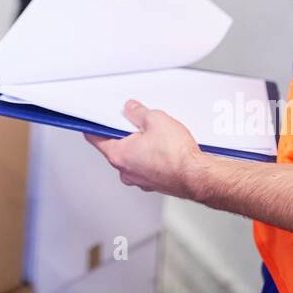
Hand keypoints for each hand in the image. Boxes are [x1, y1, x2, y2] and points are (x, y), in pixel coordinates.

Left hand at [85, 100, 211, 200]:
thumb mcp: (155, 120)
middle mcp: (125, 171)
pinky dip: (151, 157)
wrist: (198, 176)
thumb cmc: (177, 155)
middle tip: (136, 123)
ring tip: (156, 136)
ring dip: (139, 147)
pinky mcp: (154, 183)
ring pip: (132, 158)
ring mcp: (139, 180)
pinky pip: (146, 166)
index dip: (94, 125)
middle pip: (115, 147)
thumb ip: (138, 112)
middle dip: (124, 133)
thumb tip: (131, 109)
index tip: (96, 118)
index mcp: (118, 155)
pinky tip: (164, 149)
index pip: (94, 138)